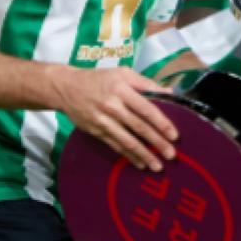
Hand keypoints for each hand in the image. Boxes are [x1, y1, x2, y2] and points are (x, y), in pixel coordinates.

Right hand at [50, 66, 176, 171]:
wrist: (66, 88)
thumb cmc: (99, 79)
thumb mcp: (123, 74)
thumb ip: (146, 83)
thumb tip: (170, 92)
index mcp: (122, 90)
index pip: (146, 109)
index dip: (162, 123)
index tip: (174, 135)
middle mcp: (113, 106)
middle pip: (139, 128)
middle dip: (157, 143)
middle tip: (171, 155)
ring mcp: (103, 121)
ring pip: (127, 141)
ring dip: (144, 155)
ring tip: (158, 166)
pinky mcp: (96, 131)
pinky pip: (115, 146)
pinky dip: (129, 156)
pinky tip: (140, 163)